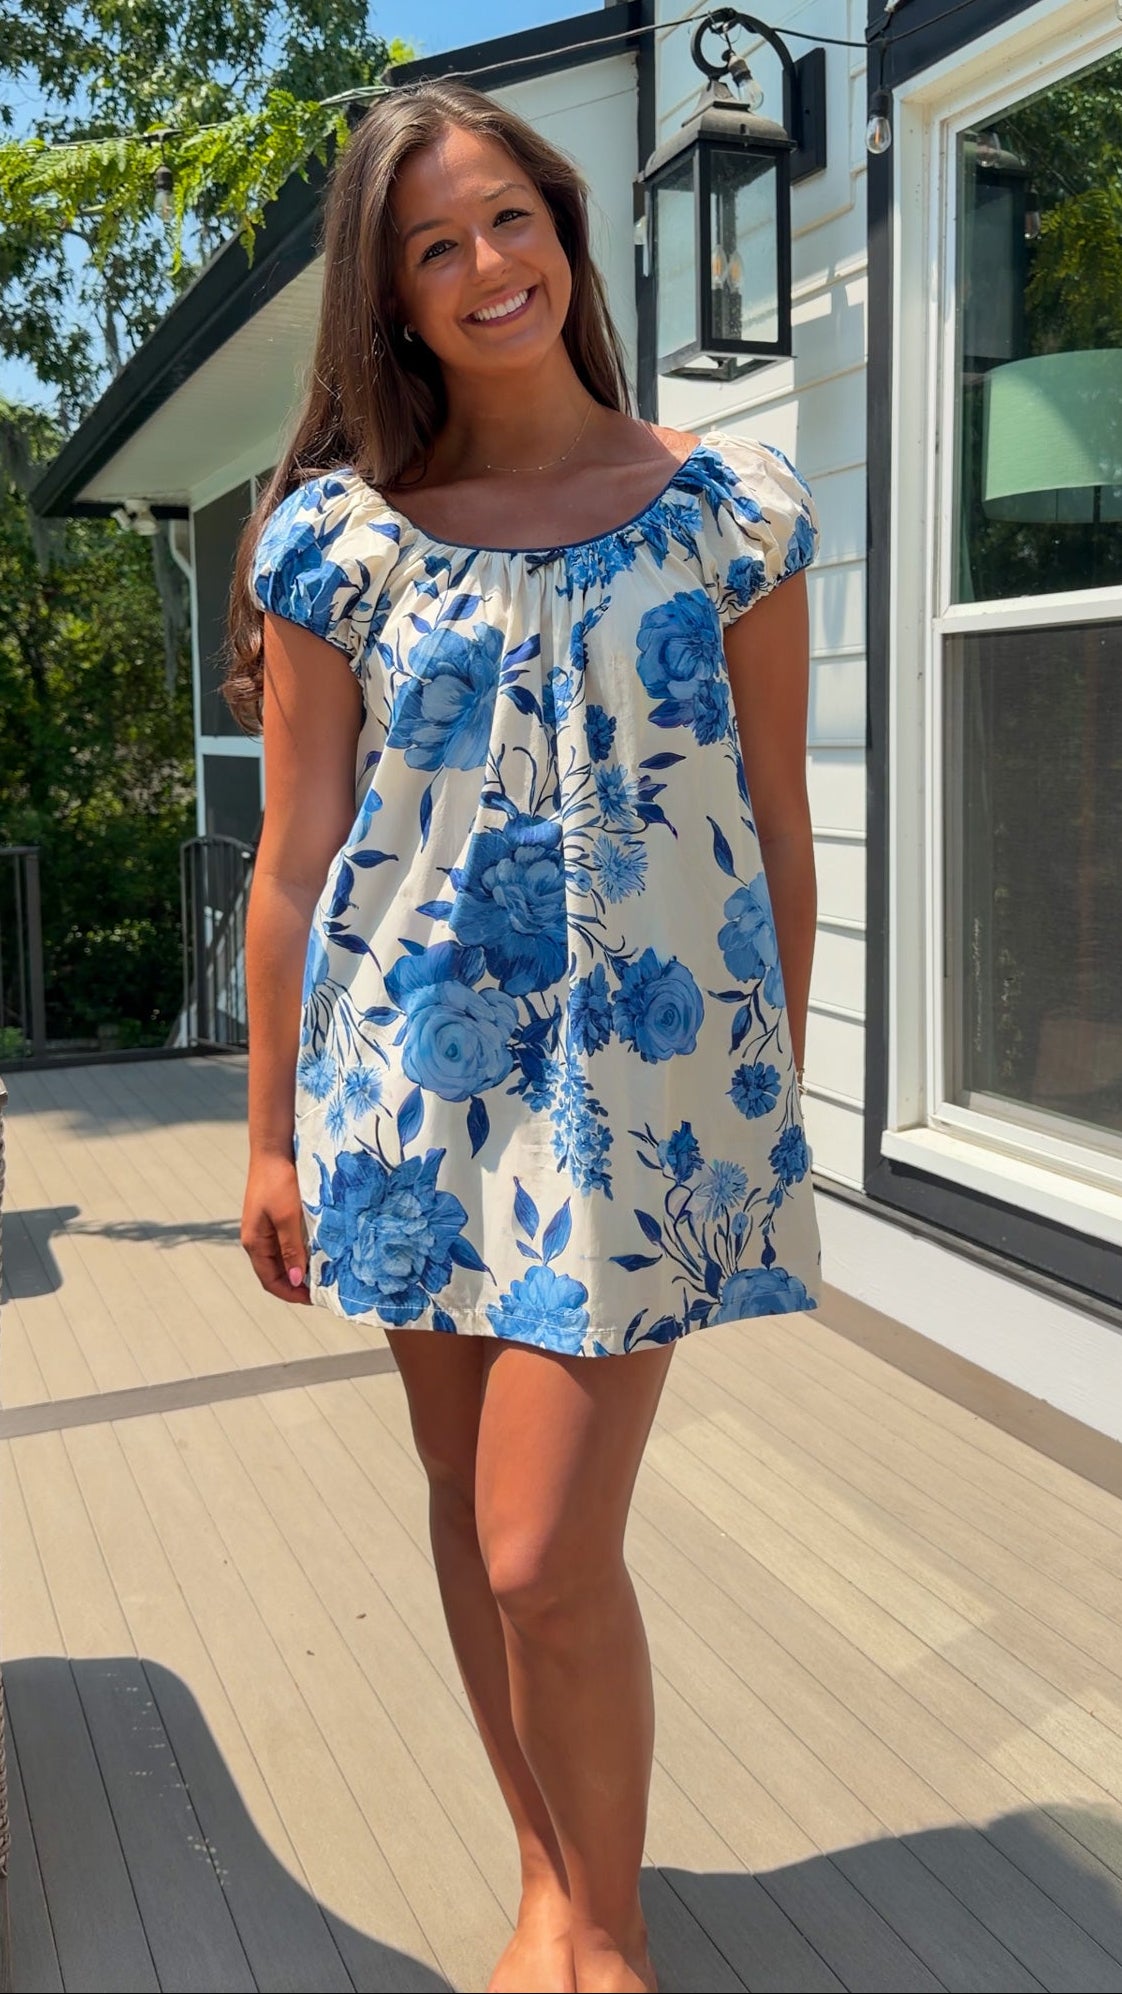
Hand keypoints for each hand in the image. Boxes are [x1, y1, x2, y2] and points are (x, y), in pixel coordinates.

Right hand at [241, 1151, 310, 1303]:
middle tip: (323, 1289)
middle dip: (297, 1284)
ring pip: (282, 1258)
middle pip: (276, 1272)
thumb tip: (296, 1280)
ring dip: (300, 1268)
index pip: (270, 1280)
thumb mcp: (288, 1218)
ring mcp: (265, 1228)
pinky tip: (317, 1251)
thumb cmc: (278, 1182)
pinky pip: (286, 1243)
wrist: (273, 1149)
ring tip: (323, 1273)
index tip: (314, 1299)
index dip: (291, 1294)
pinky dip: (300, 1252)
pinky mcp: (274, 1218)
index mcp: (255, 1243)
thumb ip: (291, 1249)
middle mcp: (257, 1239)